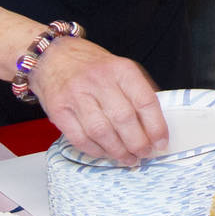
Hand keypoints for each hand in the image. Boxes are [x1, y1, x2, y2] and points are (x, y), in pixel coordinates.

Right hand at [28, 38, 167, 165]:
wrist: (53, 57)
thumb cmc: (90, 65)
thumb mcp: (120, 67)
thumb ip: (138, 90)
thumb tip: (157, 122)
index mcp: (120, 69)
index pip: (145, 101)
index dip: (156, 126)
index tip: (161, 142)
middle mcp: (99, 81)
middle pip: (124, 119)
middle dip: (138, 143)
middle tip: (145, 153)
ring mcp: (76, 96)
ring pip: (102, 132)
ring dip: (118, 151)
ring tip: (128, 159)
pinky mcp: (58, 110)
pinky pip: (80, 138)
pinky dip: (96, 151)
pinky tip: (106, 153)